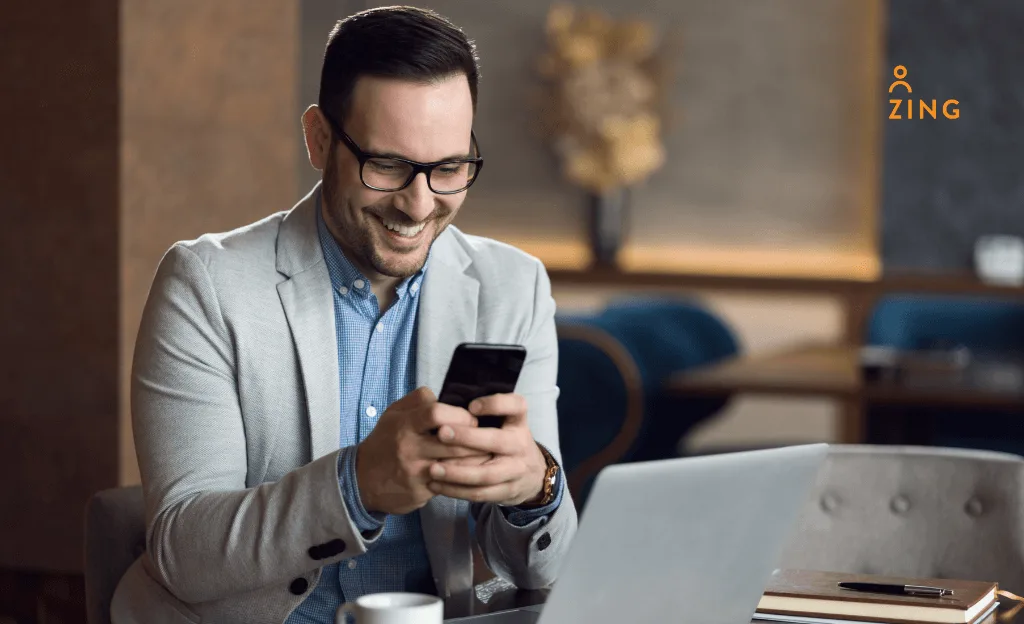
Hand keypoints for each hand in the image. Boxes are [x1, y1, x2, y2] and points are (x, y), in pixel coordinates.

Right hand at [356, 387, 487, 514]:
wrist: (362, 480)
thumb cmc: (385, 442)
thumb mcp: (394, 414)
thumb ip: (417, 400)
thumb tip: (442, 395)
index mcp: (404, 425)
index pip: (436, 413)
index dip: (459, 415)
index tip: (470, 419)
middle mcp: (409, 448)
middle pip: (453, 441)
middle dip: (476, 438)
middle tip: (486, 437)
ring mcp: (416, 472)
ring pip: (457, 464)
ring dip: (476, 459)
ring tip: (488, 452)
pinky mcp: (421, 491)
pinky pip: (451, 483)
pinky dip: (465, 476)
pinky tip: (474, 471)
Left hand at [426, 394, 547, 505]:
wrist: (532, 475)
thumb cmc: (507, 441)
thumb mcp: (506, 423)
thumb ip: (484, 415)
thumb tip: (444, 404)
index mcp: (518, 423)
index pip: (516, 406)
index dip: (495, 404)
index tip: (471, 405)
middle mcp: (520, 445)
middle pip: (497, 441)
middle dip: (467, 437)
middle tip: (441, 433)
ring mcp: (515, 470)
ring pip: (485, 474)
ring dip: (457, 472)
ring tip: (433, 468)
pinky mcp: (506, 491)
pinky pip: (479, 493)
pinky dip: (455, 490)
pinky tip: (436, 484)